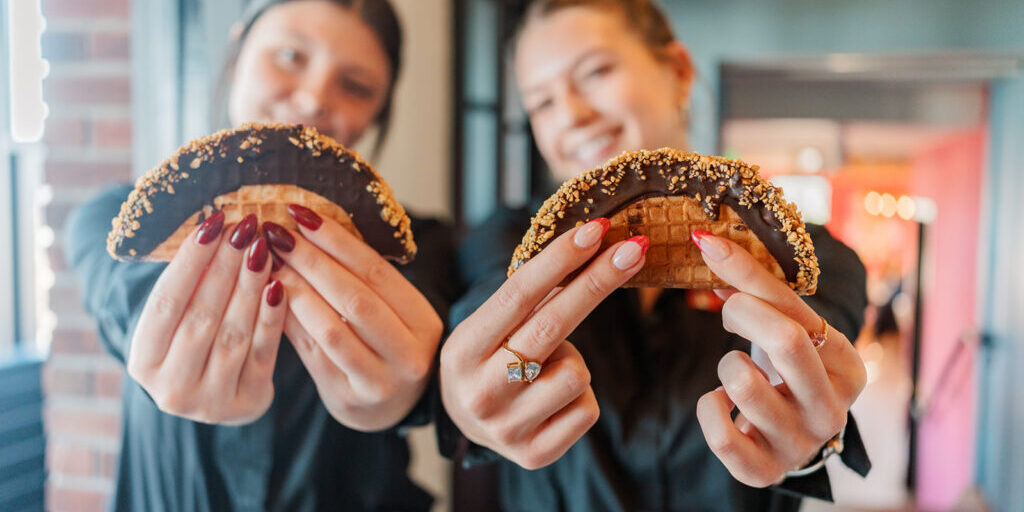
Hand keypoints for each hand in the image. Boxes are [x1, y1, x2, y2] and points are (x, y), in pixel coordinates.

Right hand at [127, 212, 286, 424]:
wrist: (217, 399)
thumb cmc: (193, 345)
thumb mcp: (177, 322)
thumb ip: (189, 286)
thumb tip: (216, 229)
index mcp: (143, 363)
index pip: (165, 302)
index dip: (190, 261)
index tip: (213, 222)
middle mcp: (171, 388)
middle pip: (201, 316)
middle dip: (225, 267)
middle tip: (245, 228)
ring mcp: (211, 401)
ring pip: (234, 333)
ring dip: (250, 286)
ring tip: (262, 248)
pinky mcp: (249, 403)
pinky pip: (263, 352)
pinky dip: (271, 317)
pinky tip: (280, 285)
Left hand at [266, 205, 442, 430]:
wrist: (385, 409)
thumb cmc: (383, 347)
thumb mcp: (390, 313)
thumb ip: (358, 279)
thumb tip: (305, 226)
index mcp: (423, 321)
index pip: (377, 272)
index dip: (338, 240)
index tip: (302, 214)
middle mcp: (409, 353)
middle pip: (355, 298)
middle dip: (311, 261)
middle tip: (277, 234)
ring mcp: (381, 381)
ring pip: (332, 328)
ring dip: (295, 291)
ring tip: (268, 264)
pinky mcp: (349, 398)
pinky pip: (313, 353)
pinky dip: (290, 322)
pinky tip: (269, 299)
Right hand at [440, 219, 647, 468]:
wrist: (466, 423)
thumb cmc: (488, 358)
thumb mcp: (489, 327)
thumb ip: (529, 297)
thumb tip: (592, 245)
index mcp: (462, 350)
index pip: (517, 295)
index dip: (559, 260)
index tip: (596, 230)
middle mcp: (480, 391)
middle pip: (553, 325)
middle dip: (598, 281)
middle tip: (633, 250)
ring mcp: (507, 428)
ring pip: (576, 373)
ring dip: (574, 361)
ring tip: (548, 367)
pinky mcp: (534, 454)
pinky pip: (586, 408)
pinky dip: (580, 397)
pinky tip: (553, 399)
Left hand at [691, 230, 866, 486]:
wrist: (790, 435)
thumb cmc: (788, 371)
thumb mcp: (789, 329)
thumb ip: (760, 292)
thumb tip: (712, 247)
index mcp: (849, 369)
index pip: (796, 312)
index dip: (746, 275)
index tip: (708, 244)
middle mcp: (832, 412)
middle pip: (784, 341)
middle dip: (742, 312)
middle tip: (729, 309)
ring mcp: (799, 445)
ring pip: (742, 383)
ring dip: (725, 364)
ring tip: (735, 370)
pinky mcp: (763, 471)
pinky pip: (720, 434)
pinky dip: (709, 408)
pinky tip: (722, 402)